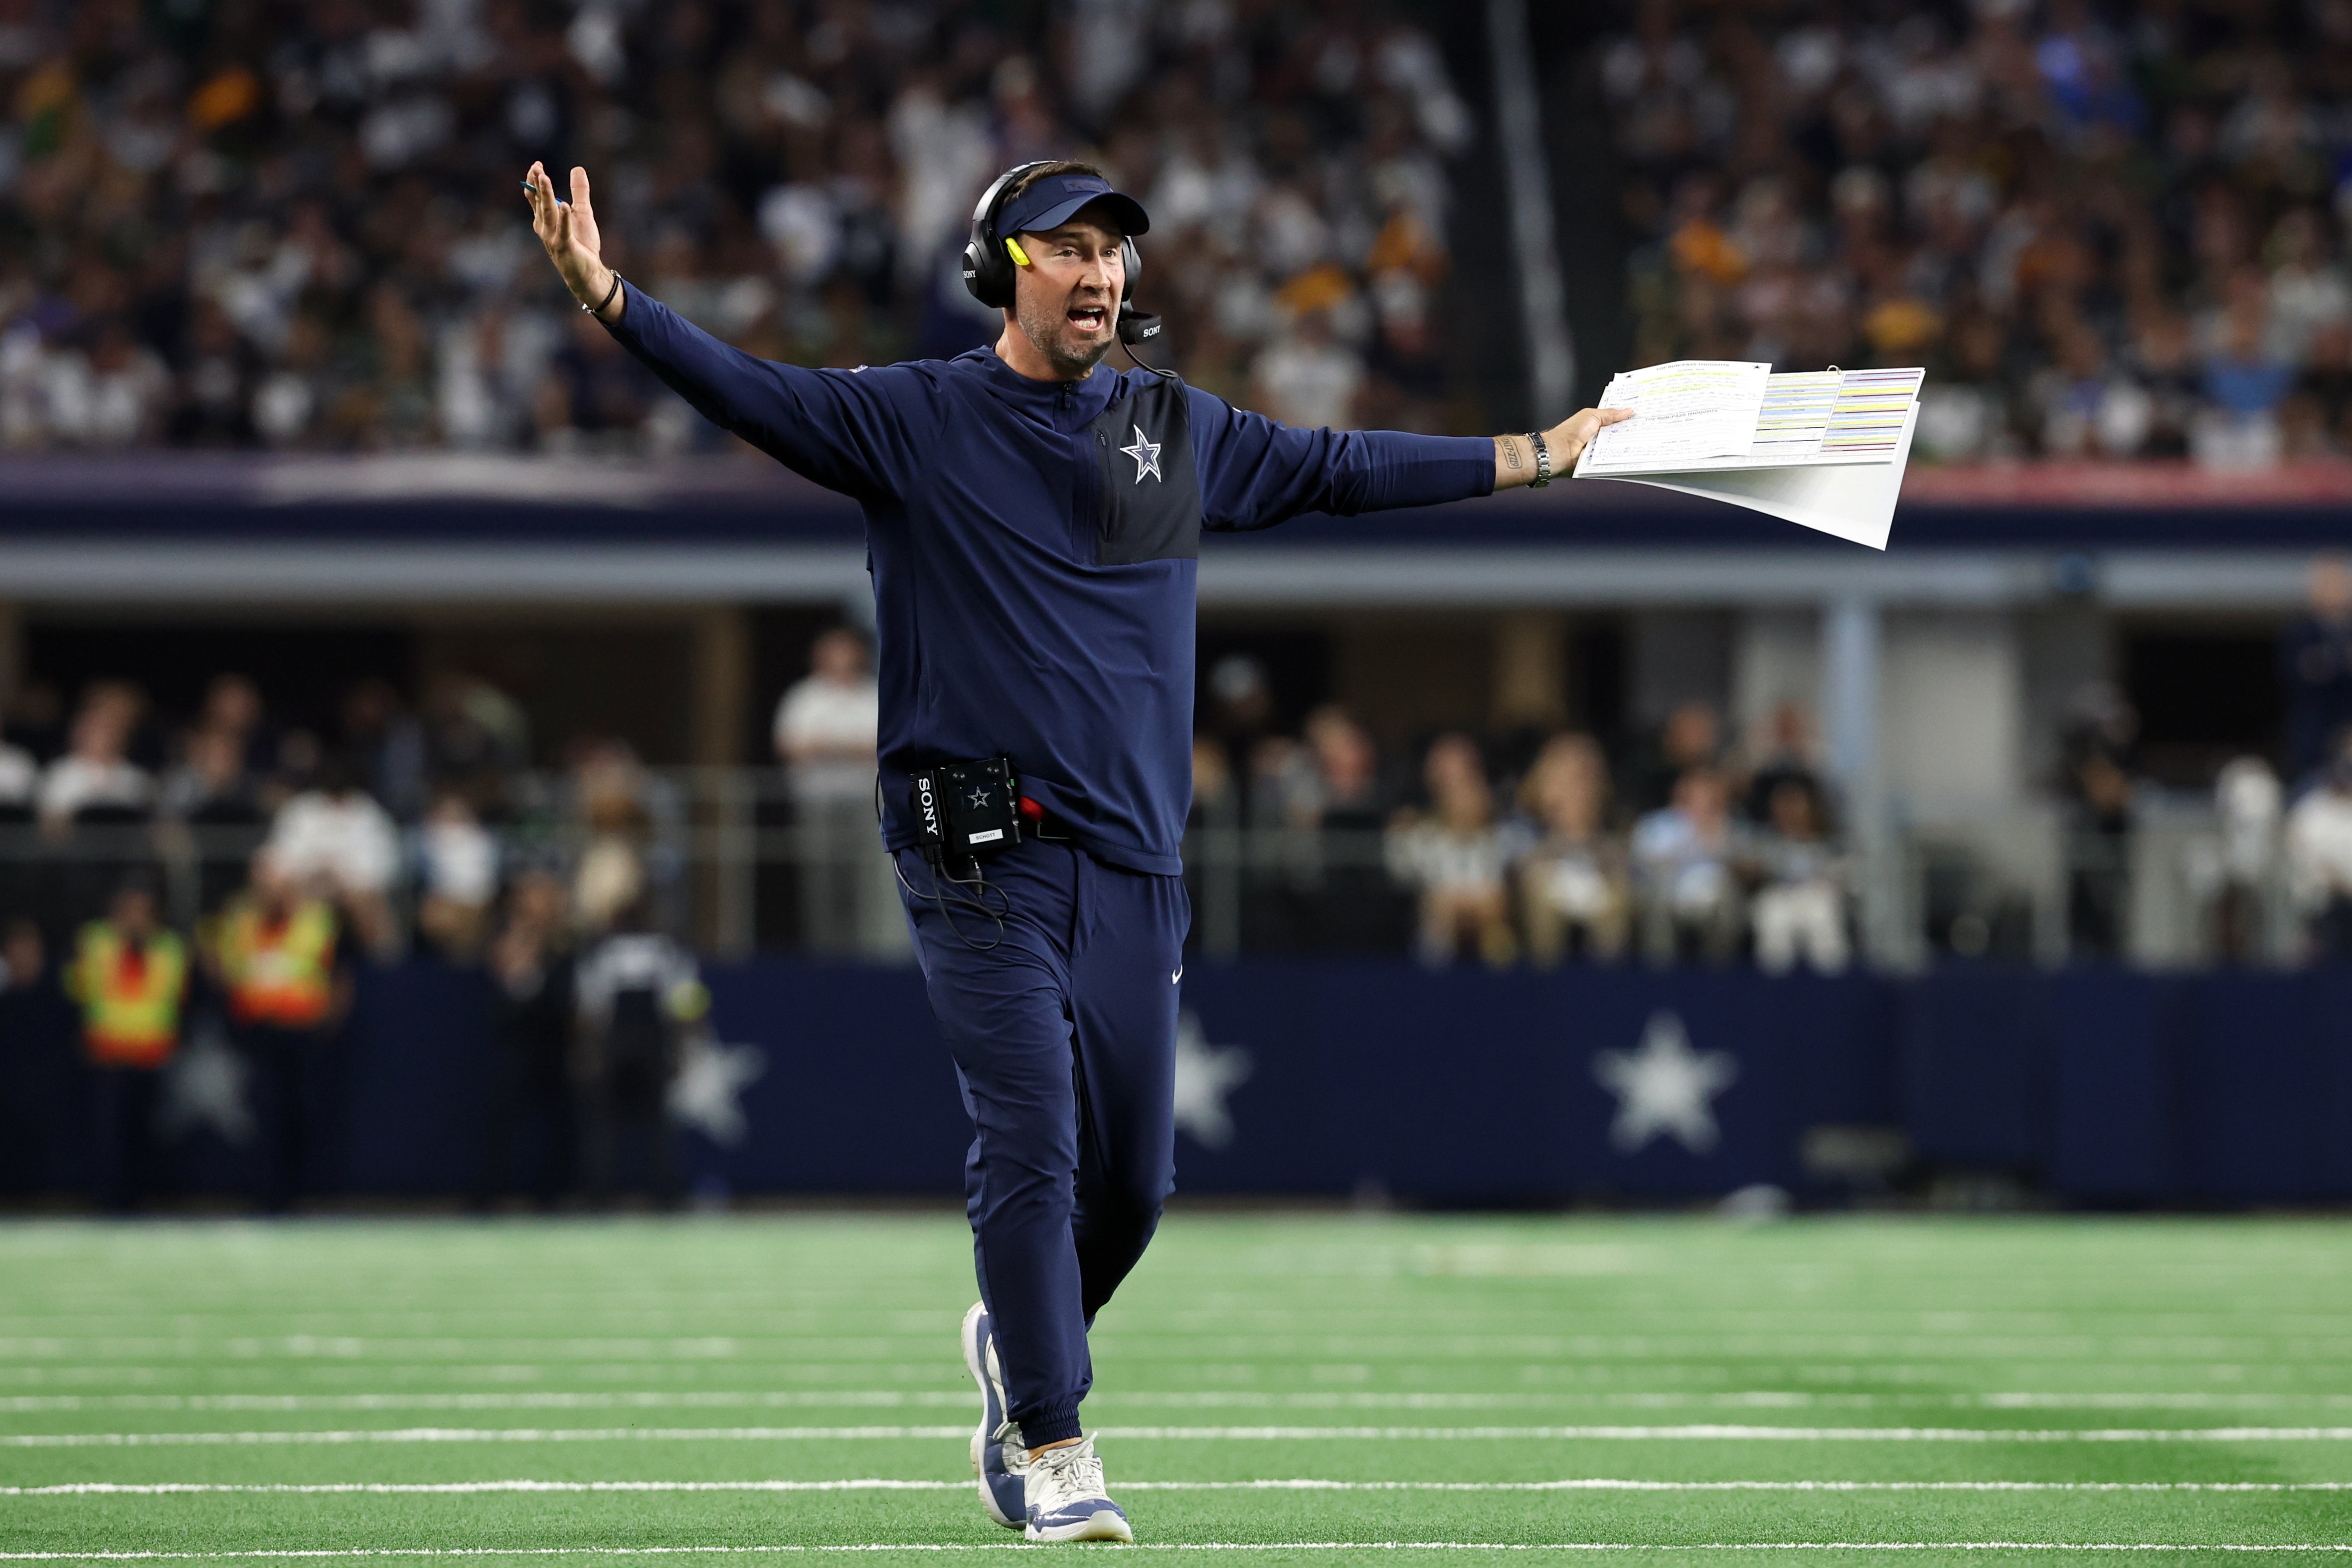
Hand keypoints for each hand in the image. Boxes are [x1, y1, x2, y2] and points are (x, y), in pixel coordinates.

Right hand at [524, 161, 617, 317]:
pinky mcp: (565, 246)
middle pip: (539, 201)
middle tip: (536, 167)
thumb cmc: (582, 243)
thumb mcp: (583, 212)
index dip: (534, 181)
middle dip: (537, 184)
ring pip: (547, 212)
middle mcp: (545, 227)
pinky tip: (565, 205)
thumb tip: (577, 169)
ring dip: (545, 195)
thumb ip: (579, 192)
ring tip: (544, 178)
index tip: (537, 165)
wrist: (588, 272)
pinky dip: (564, 218)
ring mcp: (553, 237)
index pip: (535, 197)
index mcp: (546, 218)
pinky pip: (563, 231)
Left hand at [1543, 406, 1633, 469]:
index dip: (1626, 415)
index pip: (1616, 417)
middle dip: (1630, 428)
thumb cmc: (1571, 431)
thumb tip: (1626, 411)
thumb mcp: (1593, 416)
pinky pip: (1613, 454)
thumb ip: (1610, 414)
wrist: (1562, 450)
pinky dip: (1618, 452)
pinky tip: (1627, 449)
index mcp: (1598, 419)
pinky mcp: (1600, 456)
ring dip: (1626, 441)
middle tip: (1644, 425)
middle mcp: (1600, 432)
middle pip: (1620, 430)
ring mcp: (1601, 445)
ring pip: (1618, 443)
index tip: (1640, 413)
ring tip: (1639, 436)